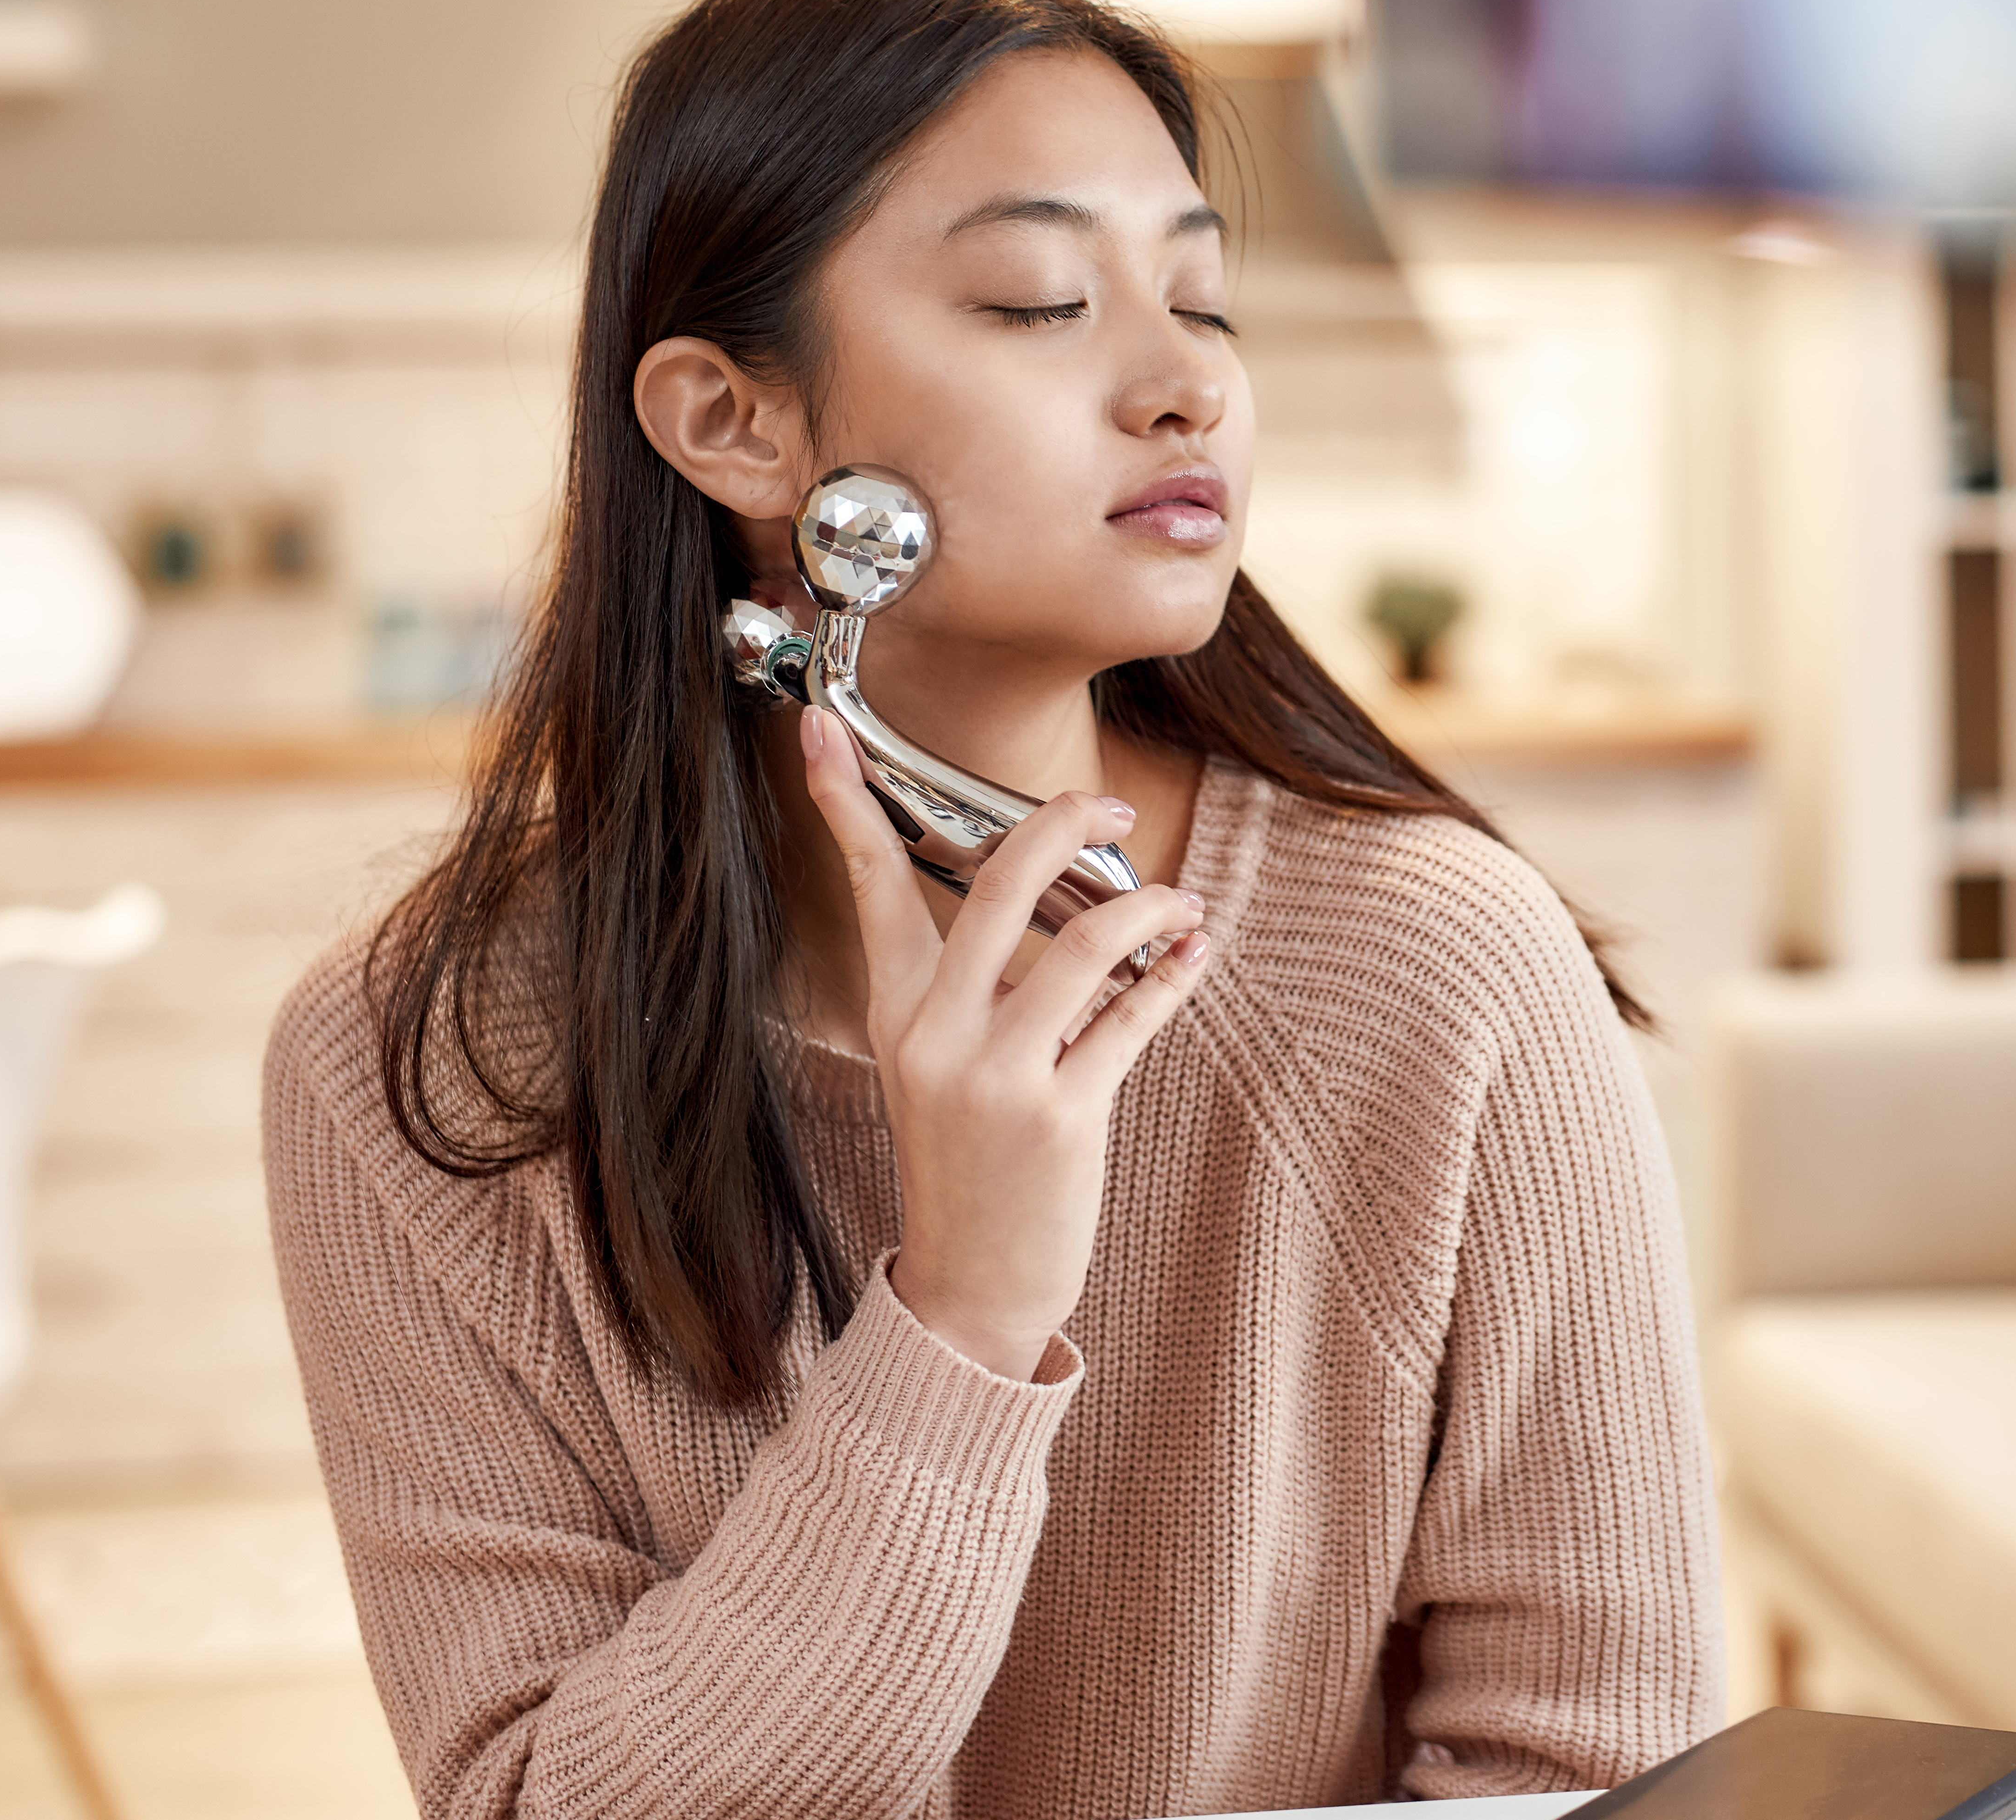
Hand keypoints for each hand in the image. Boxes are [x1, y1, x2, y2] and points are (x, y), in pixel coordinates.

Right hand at [799, 706, 1215, 1377]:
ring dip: (1151, 912)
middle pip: (997, 884)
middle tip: (1110, 803)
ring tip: (1181, 908)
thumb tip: (1045, 908)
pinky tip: (1195, 959)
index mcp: (897, 1015)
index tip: (820, 727)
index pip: (868, 887)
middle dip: (1062, 822)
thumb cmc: (967, 1166)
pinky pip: (1133, 1018)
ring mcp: (996, 1078)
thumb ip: (975, 989)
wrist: (970, 1288)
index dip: (842, 803)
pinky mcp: (1060, 1119)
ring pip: (1088, 945)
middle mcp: (936, 1036)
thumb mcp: (939, 1069)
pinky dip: (1175, 978)